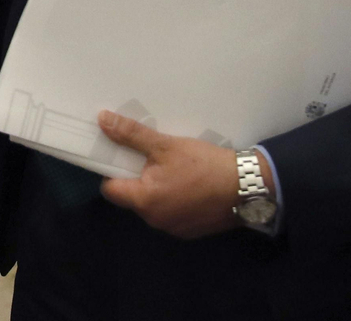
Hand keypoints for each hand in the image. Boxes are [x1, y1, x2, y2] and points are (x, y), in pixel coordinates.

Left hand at [95, 110, 249, 239]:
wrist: (248, 186)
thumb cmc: (203, 165)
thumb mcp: (166, 145)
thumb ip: (132, 135)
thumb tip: (102, 120)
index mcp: (145, 201)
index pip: (110, 190)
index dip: (111, 170)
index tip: (120, 155)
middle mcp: (156, 221)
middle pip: (133, 198)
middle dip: (136, 177)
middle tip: (147, 156)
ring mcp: (175, 228)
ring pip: (153, 206)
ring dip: (156, 189)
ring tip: (169, 167)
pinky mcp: (192, 230)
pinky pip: (172, 213)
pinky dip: (174, 199)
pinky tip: (186, 183)